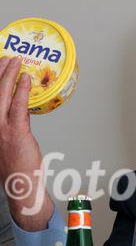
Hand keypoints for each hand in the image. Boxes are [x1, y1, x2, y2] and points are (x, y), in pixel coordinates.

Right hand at [0, 56, 53, 229]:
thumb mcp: (7, 141)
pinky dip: (21, 90)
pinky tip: (25, 80)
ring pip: (2, 95)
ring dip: (9, 75)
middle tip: (6, 59)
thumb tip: (18, 104)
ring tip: (15, 62)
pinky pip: (18, 106)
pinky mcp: (15, 133)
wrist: (20, 186)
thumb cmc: (15, 167)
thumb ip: (10, 122)